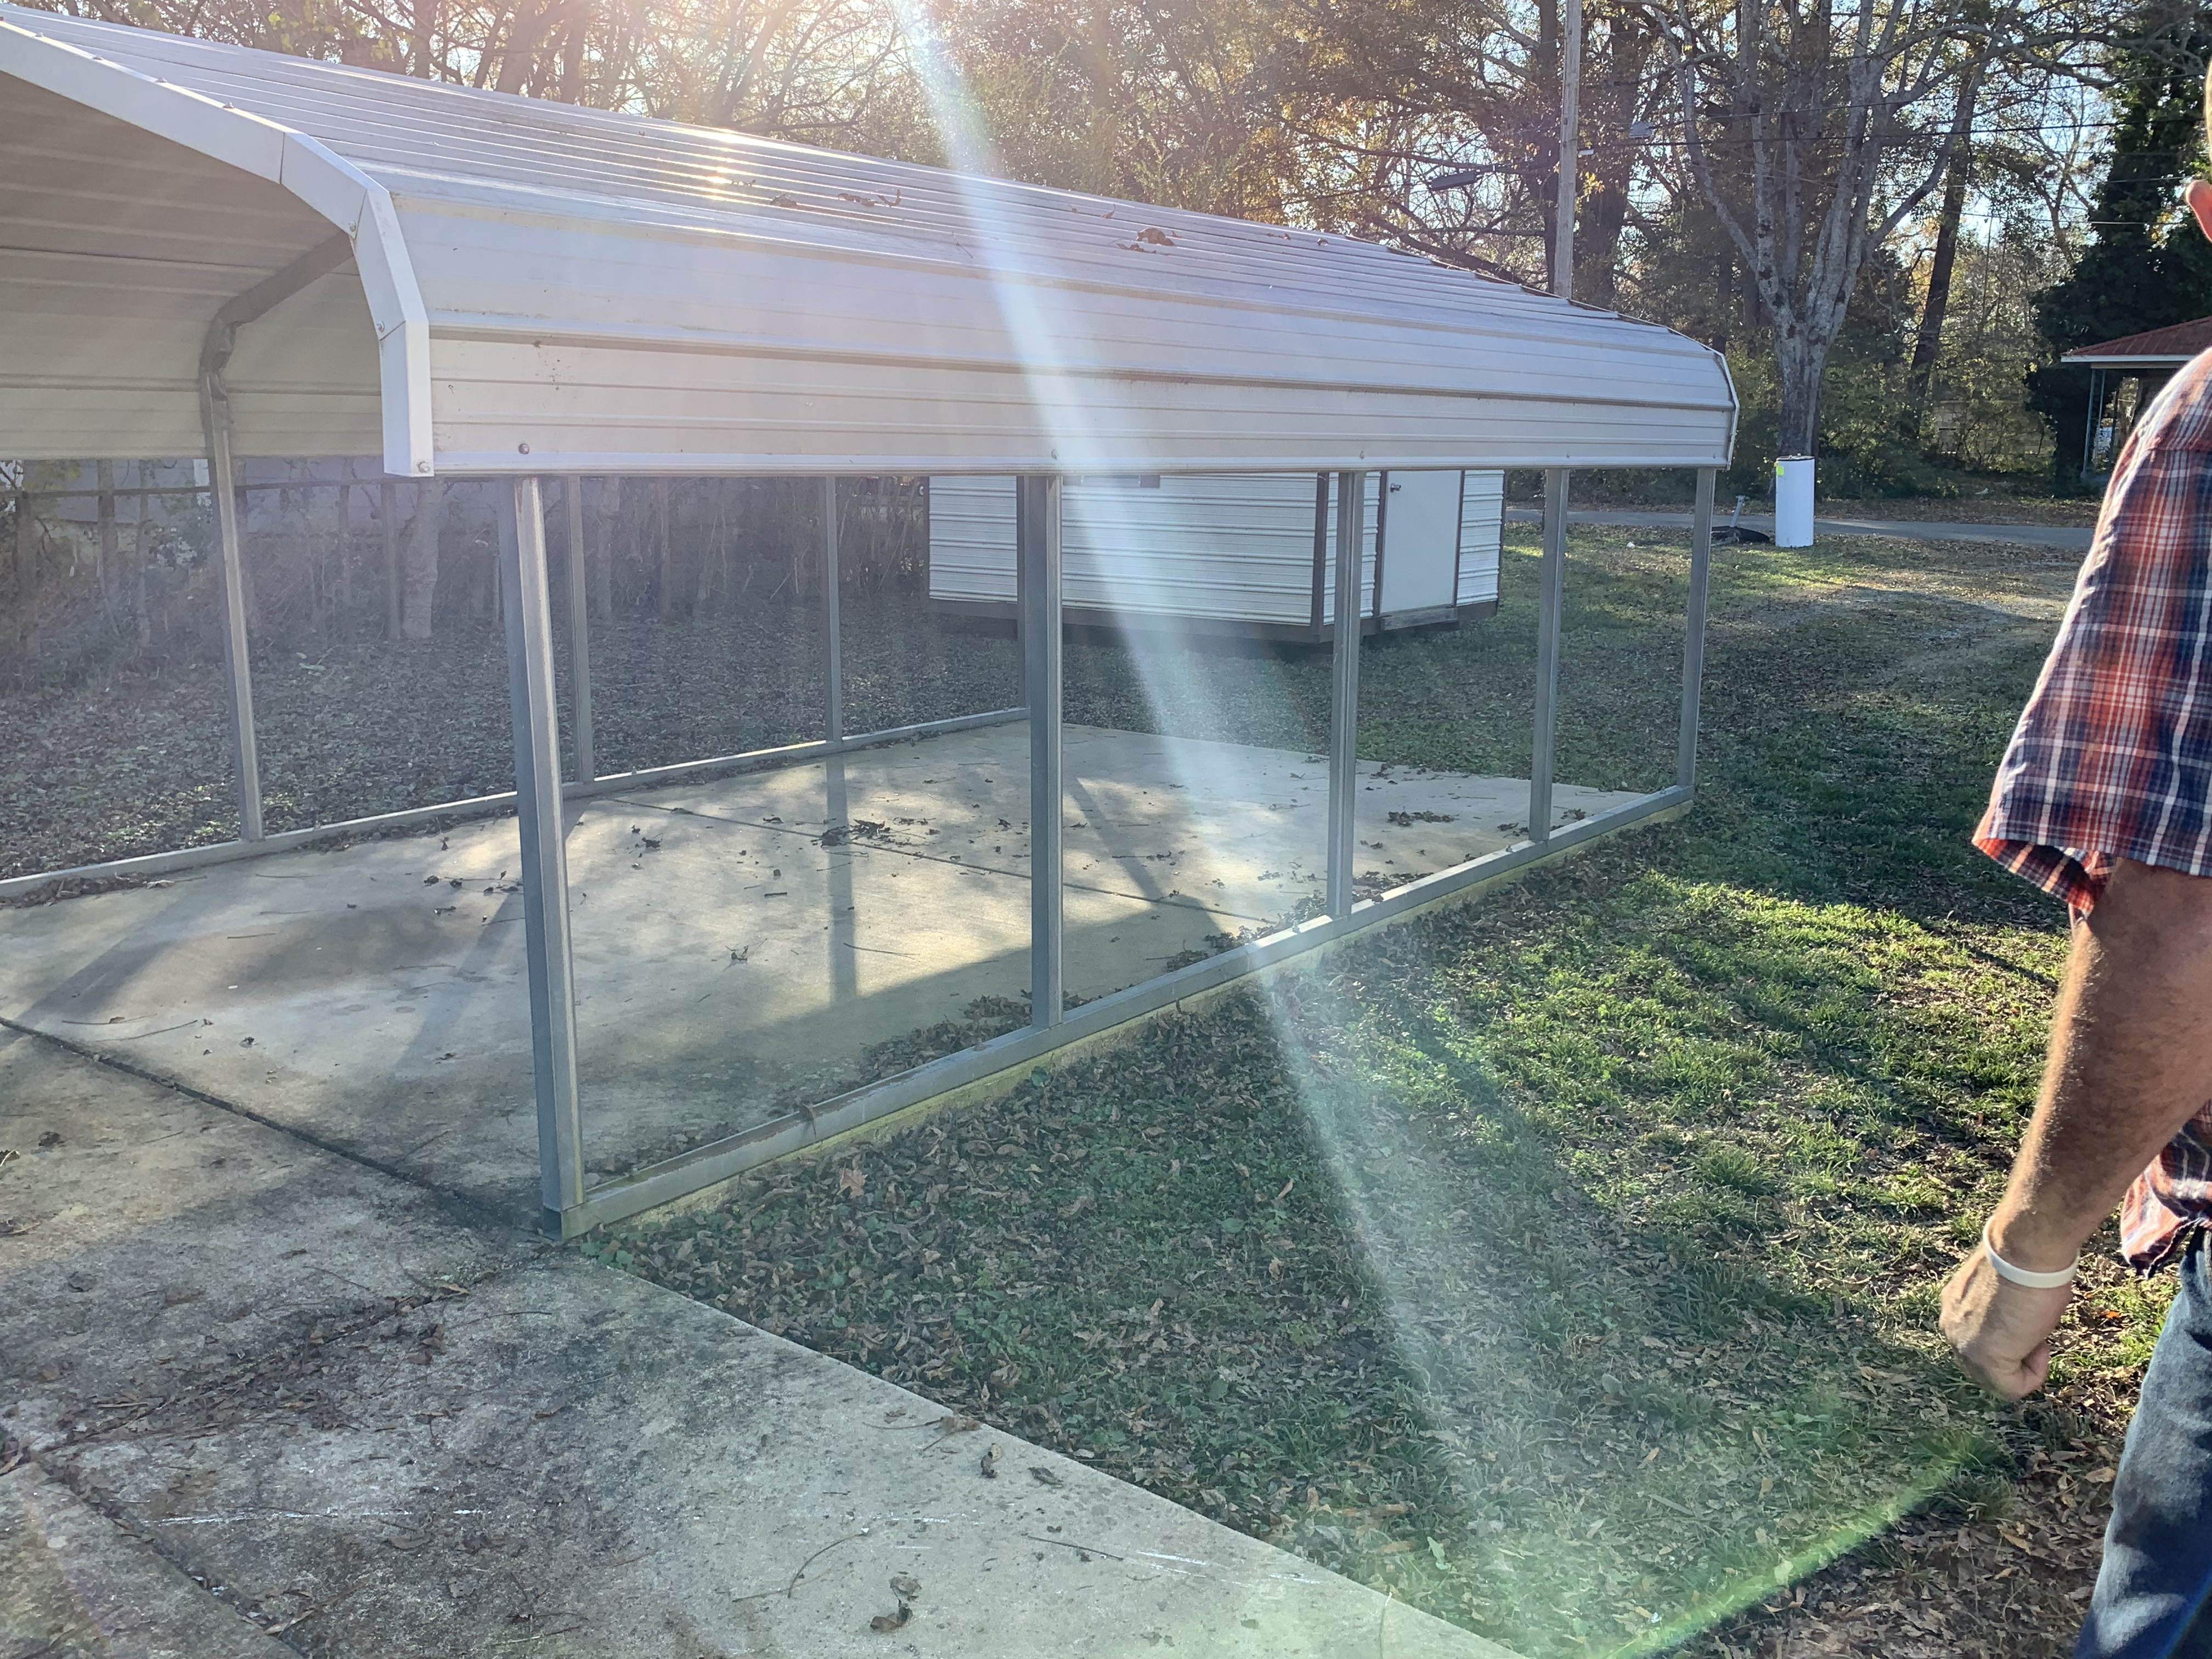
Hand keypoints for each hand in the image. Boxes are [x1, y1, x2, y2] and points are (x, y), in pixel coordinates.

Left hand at [1940, 1246, 2072, 1399]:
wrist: (2025, 1251)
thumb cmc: (2025, 1264)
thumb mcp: (2005, 1293)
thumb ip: (1999, 1313)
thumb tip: (2016, 1324)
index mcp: (1953, 1308)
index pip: (1978, 1343)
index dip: (2013, 1340)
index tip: (2027, 1317)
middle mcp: (1950, 1327)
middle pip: (1983, 1365)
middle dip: (2015, 1356)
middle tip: (2034, 1328)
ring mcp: (1962, 1344)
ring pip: (1996, 1380)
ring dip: (2024, 1365)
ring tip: (2036, 1333)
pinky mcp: (1983, 1358)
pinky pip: (2010, 1389)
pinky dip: (2033, 1376)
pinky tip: (2039, 1346)